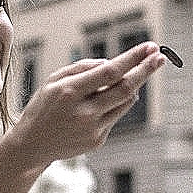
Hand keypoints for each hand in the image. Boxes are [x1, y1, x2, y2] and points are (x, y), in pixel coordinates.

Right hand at [5, 42, 166, 165]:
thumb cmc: (43, 107)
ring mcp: (93, 129)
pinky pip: (116, 116)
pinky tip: (105, 101)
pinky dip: (117, 103)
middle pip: (126, 88)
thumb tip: (112, 63)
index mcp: (70, 92)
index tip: (150, 48)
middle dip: (146, 70)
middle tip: (160, 57)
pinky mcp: (98, 140)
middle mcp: (84, 112)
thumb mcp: (54, 80)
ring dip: (134, 86)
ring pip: (126, 102)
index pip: (110, 72)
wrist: (32, 145)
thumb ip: (83, 67)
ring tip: (131, 76)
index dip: (133, 59)